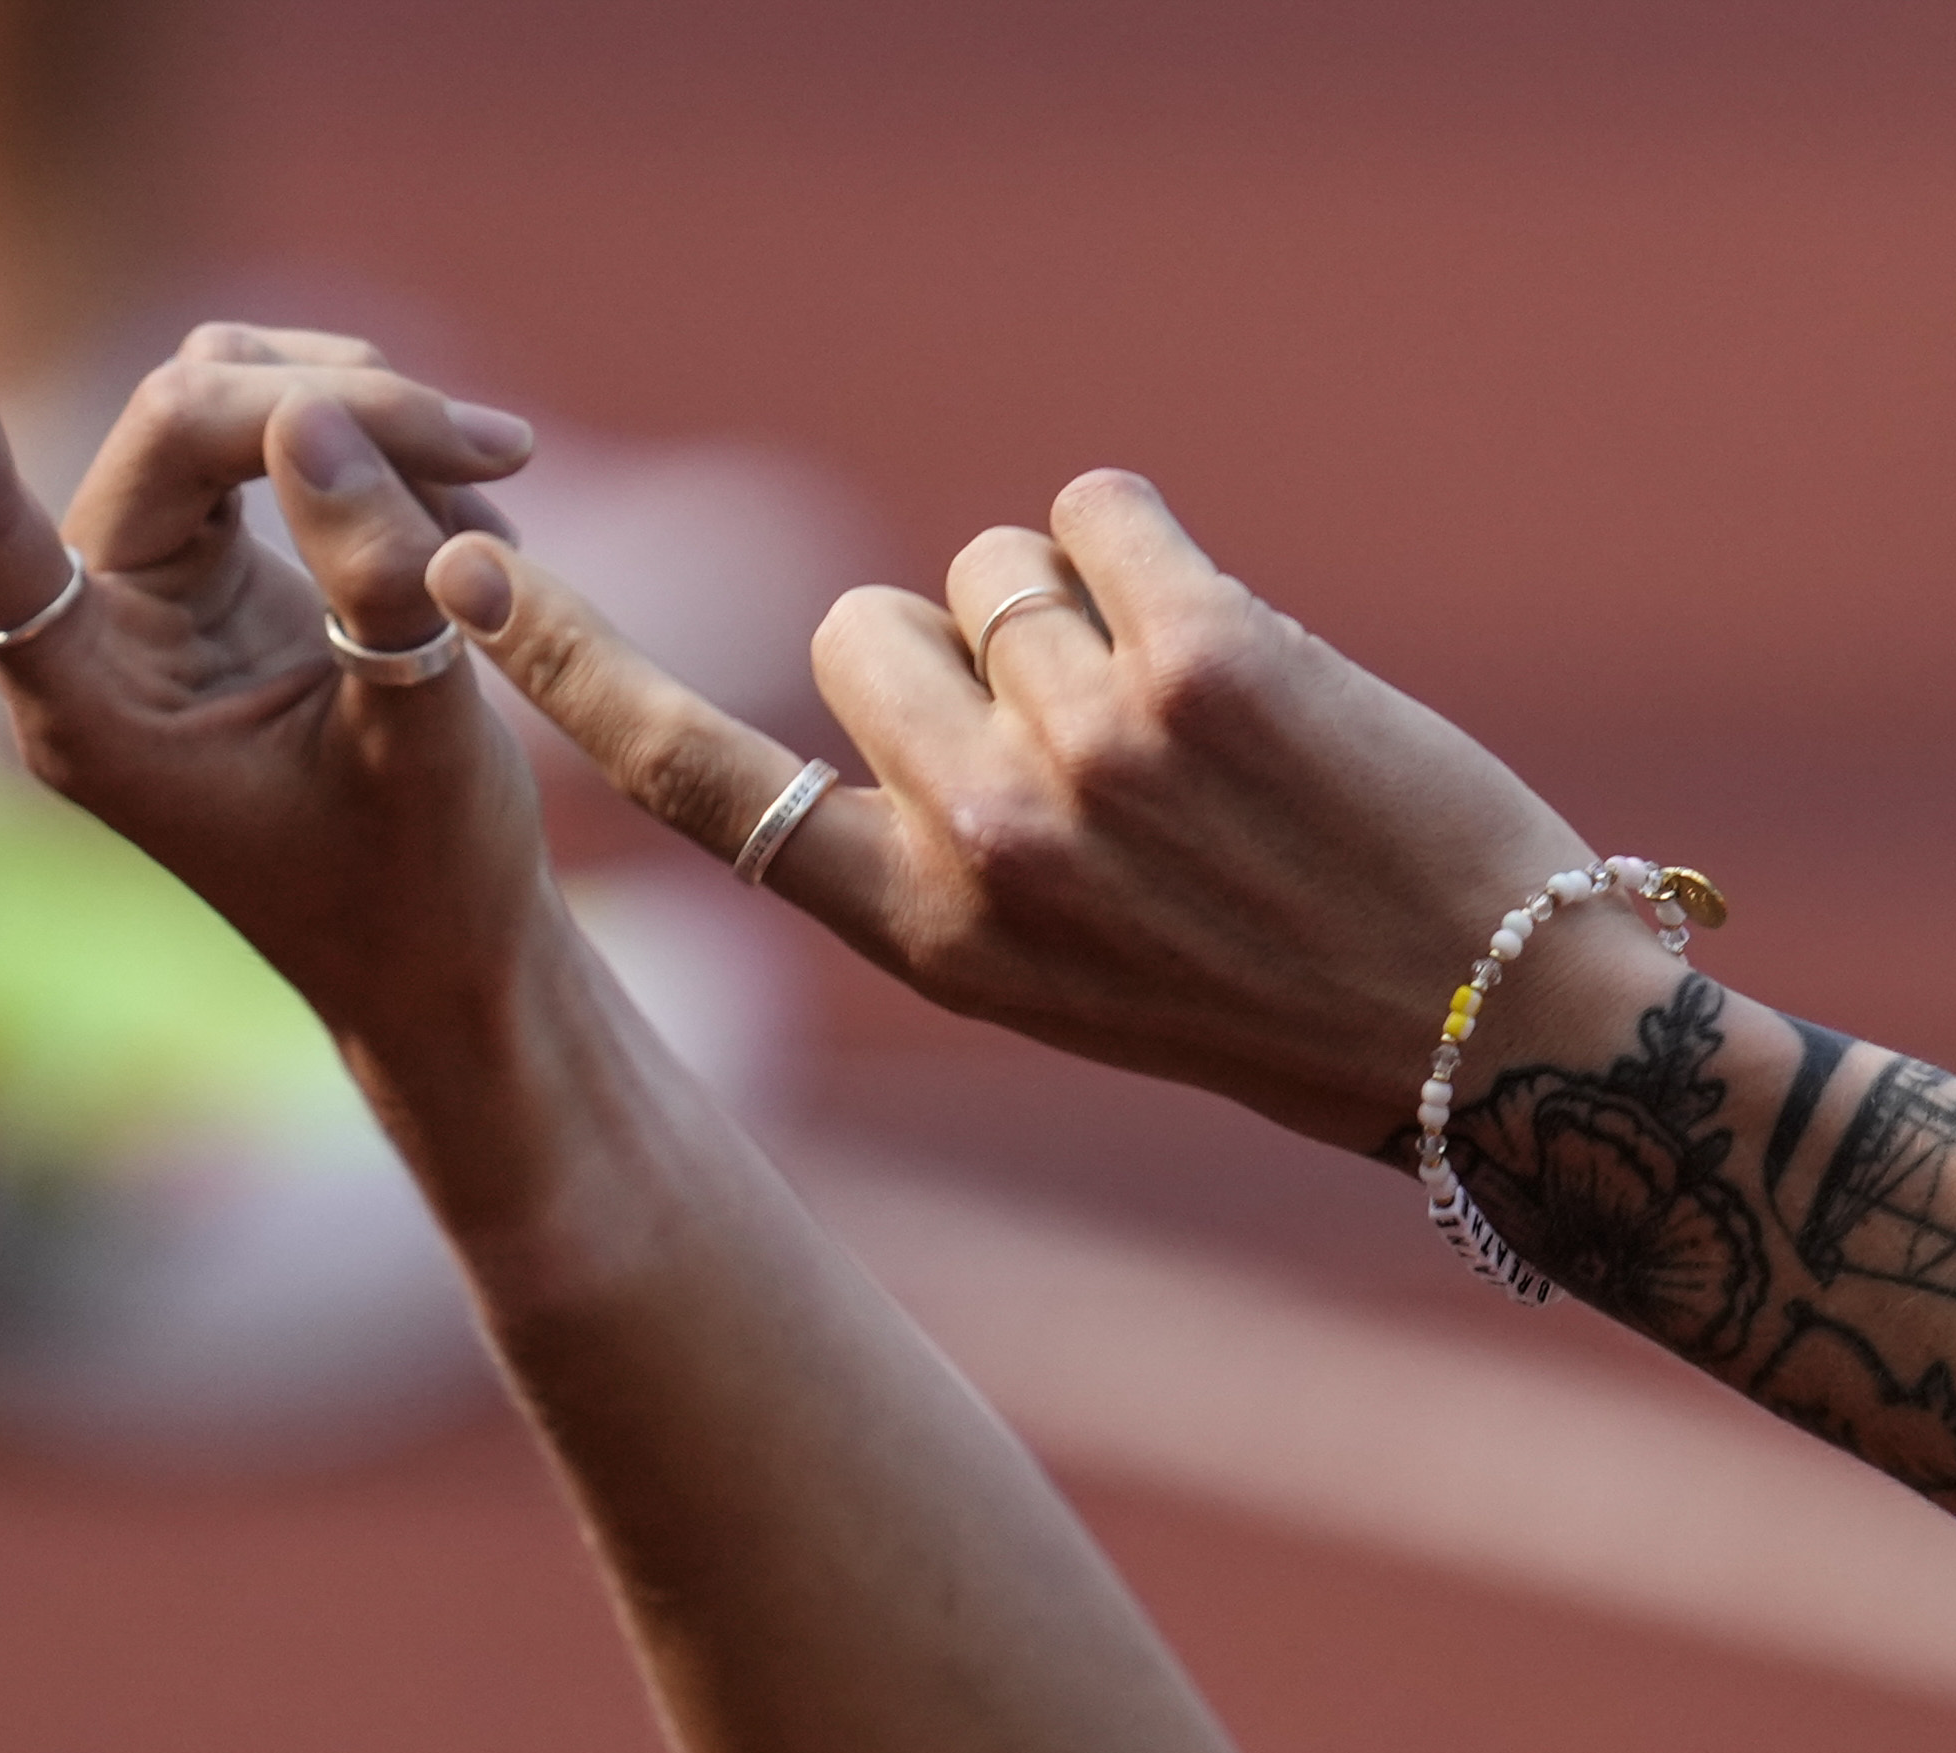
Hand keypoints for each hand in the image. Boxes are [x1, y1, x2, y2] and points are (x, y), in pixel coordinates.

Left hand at [0, 222, 561, 1057]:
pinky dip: (371, 440)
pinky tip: (468, 498)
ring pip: (219, 405)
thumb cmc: (425, 892)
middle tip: (496, 450)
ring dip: (364, 413)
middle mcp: (99, 629)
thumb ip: (373, 588)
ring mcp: (154, 588)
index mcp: (92, 702)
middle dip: (334, 410)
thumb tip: (316, 416)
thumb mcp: (419, 748)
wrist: (453, 959)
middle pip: (169, 429)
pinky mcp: (217, 564)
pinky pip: (268, 436)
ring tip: (498, 480)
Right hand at [453, 470, 1601, 1157]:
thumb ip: (971, 847)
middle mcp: (982, 843)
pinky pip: (1100, 507)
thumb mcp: (1082, 975)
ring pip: (998, 566)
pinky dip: (1161, 552)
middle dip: (965, 647)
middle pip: (867, 627)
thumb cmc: (1298, 1002)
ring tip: (1212, 744)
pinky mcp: (1199, 664)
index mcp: (928, 936)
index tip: (456, 573)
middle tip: (1108, 754)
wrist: (1499, 1043)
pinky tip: (1249, 661)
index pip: (697, 781)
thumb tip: (906, 688)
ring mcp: (1086, 752)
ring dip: (1092, 612)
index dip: (571, 667)